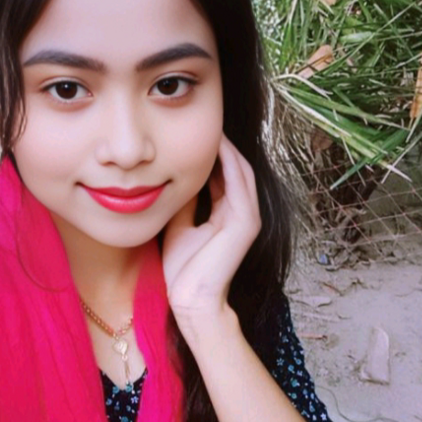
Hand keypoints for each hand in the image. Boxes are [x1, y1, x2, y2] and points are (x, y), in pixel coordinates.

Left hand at [161, 133, 260, 322]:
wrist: (191, 300)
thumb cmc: (182, 270)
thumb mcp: (178, 226)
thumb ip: (184, 203)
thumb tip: (174, 177)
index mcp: (226, 215)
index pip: (223, 175)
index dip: (211, 153)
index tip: (193, 134)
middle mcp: (241, 213)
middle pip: (235, 168)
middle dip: (222, 145)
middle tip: (206, 122)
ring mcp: (248, 217)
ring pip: (241, 171)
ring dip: (228, 148)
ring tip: (212, 127)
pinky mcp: (246, 222)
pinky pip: (240, 183)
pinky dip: (230, 162)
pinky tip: (217, 146)